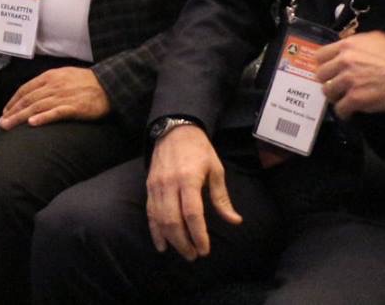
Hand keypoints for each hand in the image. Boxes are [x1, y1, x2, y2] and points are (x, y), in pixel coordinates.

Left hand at [0, 65, 110, 128]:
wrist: (109, 84)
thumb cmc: (86, 81)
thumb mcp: (64, 75)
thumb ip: (48, 83)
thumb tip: (32, 93)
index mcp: (50, 77)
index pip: (26, 89)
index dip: (13, 101)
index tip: (5, 111)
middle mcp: (54, 85)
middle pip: (28, 99)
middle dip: (12, 111)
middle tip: (2, 123)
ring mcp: (64, 96)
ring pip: (37, 107)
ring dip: (20, 117)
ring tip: (9, 125)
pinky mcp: (74, 107)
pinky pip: (55, 113)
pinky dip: (43, 118)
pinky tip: (32, 123)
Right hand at [146, 125, 240, 260]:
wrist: (174, 129)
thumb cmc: (199, 150)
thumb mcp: (215, 170)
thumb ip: (221, 198)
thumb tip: (234, 221)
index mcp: (188, 179)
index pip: (192, 213)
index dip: (198, 234)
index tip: (205, 249)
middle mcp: (169, 184)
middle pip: (173, 220)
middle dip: (184, 242)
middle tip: (194, 255)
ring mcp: (156, 186)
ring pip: (160, 219)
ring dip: (171, 239)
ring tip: (184, 252)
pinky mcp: (149, 186)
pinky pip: (150, 212)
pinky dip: (154, 230)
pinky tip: (162, 245)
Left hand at [316, 30, 384, 116]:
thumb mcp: (375, 38)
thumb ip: (356, 41)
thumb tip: (346, 45)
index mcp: (347, 46)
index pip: (320, 55)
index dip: (323, 64)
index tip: (327, 70)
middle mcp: (344, 61)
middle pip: (320, 74)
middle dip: (327, 80)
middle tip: (334, 85)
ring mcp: (348, 80)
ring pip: (328, 91)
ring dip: (334, 96)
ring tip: (341, 98)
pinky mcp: (355, 98)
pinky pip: (340, 108)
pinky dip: (344, 112)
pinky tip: (348, 112)